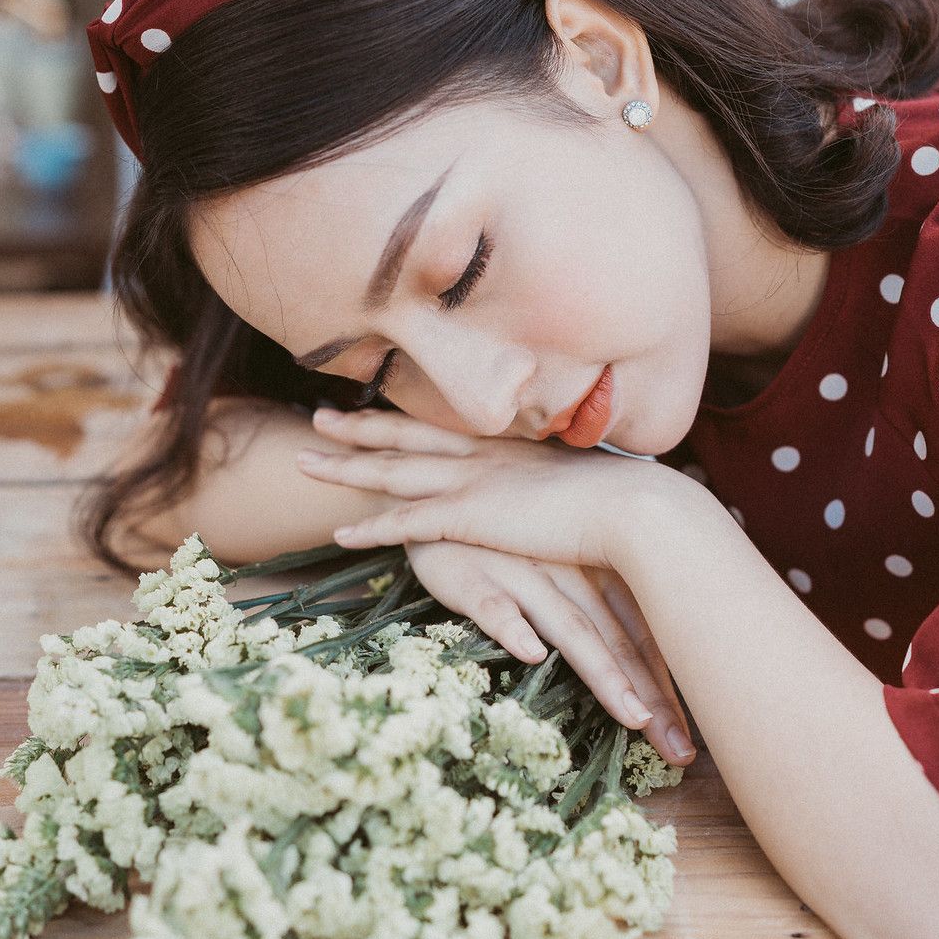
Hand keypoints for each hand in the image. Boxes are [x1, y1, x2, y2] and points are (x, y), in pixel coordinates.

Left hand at [297, 407, 637, 568]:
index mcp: (506, 447)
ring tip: (303, 462)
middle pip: (406, 437)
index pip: (442, 427)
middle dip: (359, 428)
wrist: (635, 509)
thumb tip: (554, 491)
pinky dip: (373, 527)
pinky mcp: (473, 517)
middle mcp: (482, 456)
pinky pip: (408, 523)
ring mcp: (474, 483)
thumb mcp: (578, 483)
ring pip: (394, 471)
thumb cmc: (620, 501)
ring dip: (346, 468)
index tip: (373, 407)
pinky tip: (342, 531)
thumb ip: (554, 484)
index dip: (405, 417)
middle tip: (318, 418)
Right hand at [402, 538, 695, 764]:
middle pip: (617, 638)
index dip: (669, 680)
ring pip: (569, 627)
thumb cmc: (506, 534)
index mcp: (595, 567)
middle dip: (651, 696)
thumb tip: (643, 652)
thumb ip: (600, 597)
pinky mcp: (471, 576)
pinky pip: (493, 605)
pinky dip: (513, 627)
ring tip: (632, 716)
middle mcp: (568, 569)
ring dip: (603, 673)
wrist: (438, 493)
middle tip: (679, 749)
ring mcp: (521, 572)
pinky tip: (531, 652)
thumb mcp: (561, 557)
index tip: (690, 733)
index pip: (642, 629)